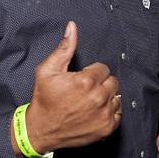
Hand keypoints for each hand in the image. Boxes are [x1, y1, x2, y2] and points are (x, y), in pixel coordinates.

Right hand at [14, 21, 120, 155]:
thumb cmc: (44, 99)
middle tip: (85, 90)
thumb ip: (64, 47)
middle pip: (112, 82)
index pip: (103, 68)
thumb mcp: (48, 70)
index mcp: (86, 81)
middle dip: (101, 83)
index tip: (82, 79)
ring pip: (116, 97)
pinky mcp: (106, 128)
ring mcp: (104, 114)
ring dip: (106, 97)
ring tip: (89, 101)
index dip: (92, 73)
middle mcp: (98, 98)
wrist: (40, 129)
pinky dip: (109, 112)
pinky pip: (118, 113)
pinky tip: (94, 111)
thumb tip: (72, 27)